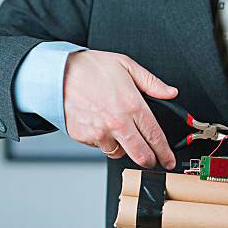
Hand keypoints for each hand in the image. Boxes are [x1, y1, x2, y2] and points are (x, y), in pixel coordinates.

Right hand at [63, 50, 176, 168]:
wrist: (57, 73)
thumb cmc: (90, 68)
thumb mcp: (127, 66)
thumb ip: (152, 83)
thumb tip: (170, 92)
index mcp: (132, 105)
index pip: (155, 136)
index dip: (165, 152)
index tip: (169, 160)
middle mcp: (117, 123)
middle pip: (141, 155)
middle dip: (150, 160)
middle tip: (153, 159)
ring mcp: (100, 132)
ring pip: (120, 153)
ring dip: (124, 148)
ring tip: (120, 130)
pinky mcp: (85, 137)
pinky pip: (101, 147)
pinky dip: (105, 141)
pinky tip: (102, 125)